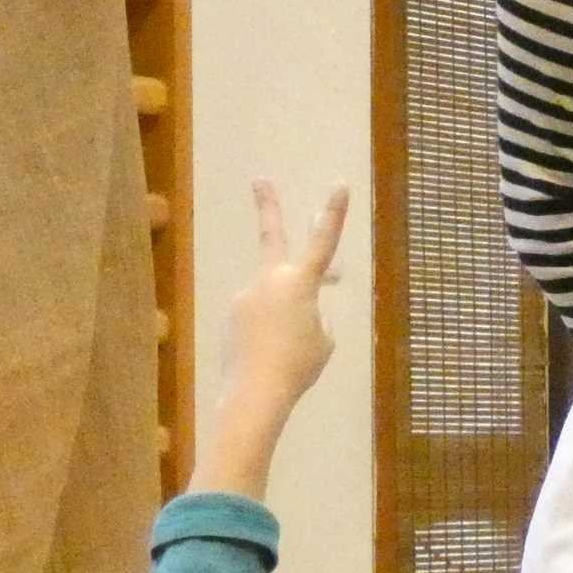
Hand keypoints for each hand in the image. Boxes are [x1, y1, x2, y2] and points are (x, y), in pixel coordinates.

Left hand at [192, 180, 347, 500]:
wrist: (254, 393)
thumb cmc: (299, 366)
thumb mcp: (324, 340)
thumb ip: (315, 316)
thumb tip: (302, 310)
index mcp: (299, 282)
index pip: (323, 242)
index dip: (333, 214)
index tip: (339, 185)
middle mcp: (268, 280)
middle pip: (271, 236)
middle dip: (268, 206)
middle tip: (260, 180)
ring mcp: (246, 297)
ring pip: (275, 297)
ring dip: (288, 315)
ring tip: (293, 348)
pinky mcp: (233, 317)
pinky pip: (261, 319)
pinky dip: (274, 333)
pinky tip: (277, 356)